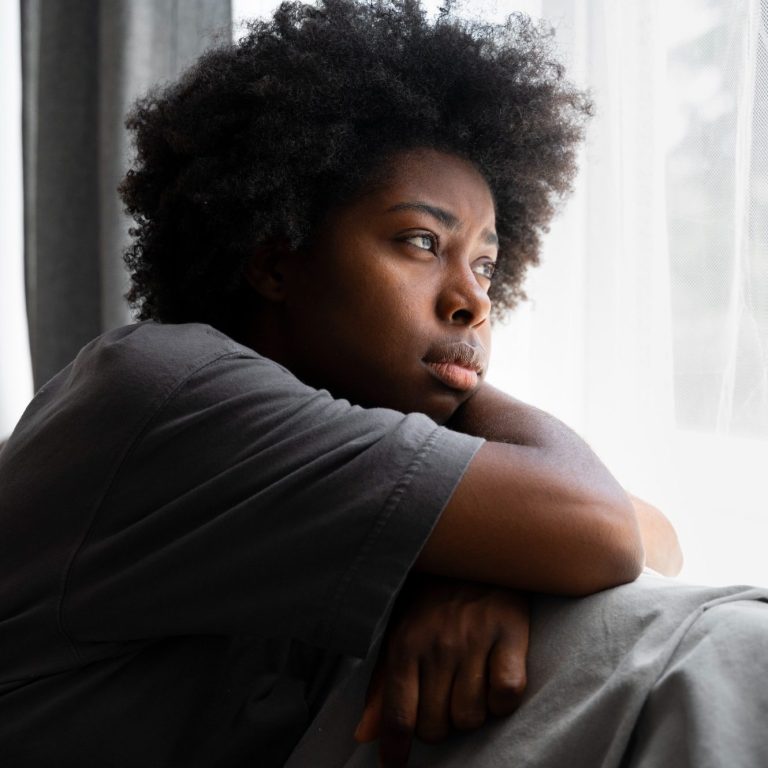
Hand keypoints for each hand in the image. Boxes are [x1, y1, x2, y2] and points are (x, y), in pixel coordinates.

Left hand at [353, 572, 528, 767]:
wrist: (476, 550)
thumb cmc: (433, 599)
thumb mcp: (400, 633)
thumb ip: (382, 686)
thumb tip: (364, 735)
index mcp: (406, 643)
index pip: (399, 713)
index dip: (397, 747)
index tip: (396, 763)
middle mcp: (438, 643)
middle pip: (436, 725)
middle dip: (438, 725)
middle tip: (444, 702)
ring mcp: (475, 638)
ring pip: (471, 716)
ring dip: (470, 713)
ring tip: (470, 686)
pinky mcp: (510, 632)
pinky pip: (507, 693)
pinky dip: (502, 700)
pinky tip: (495, 681)